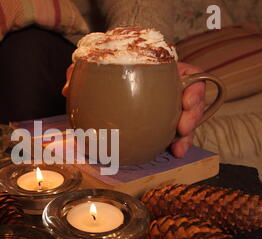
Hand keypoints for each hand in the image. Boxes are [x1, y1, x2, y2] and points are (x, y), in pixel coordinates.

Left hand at [61, 62, 205, 157]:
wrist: (115, 72)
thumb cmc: (112, 64)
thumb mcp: (100, 62)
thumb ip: (85, 69)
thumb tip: (67, 89)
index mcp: (166, 70)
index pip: (191, 74)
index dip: (194, 88)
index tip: (186, 100)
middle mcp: (172, 88)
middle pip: (193, 102)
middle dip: (192, 117)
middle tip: (182, 128)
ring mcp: (170, 107)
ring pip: (188, 121)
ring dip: (186, 136)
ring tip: (178, 149)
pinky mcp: (165, 122)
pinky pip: (175, 133)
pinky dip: (175, 143)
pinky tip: (171, 152)